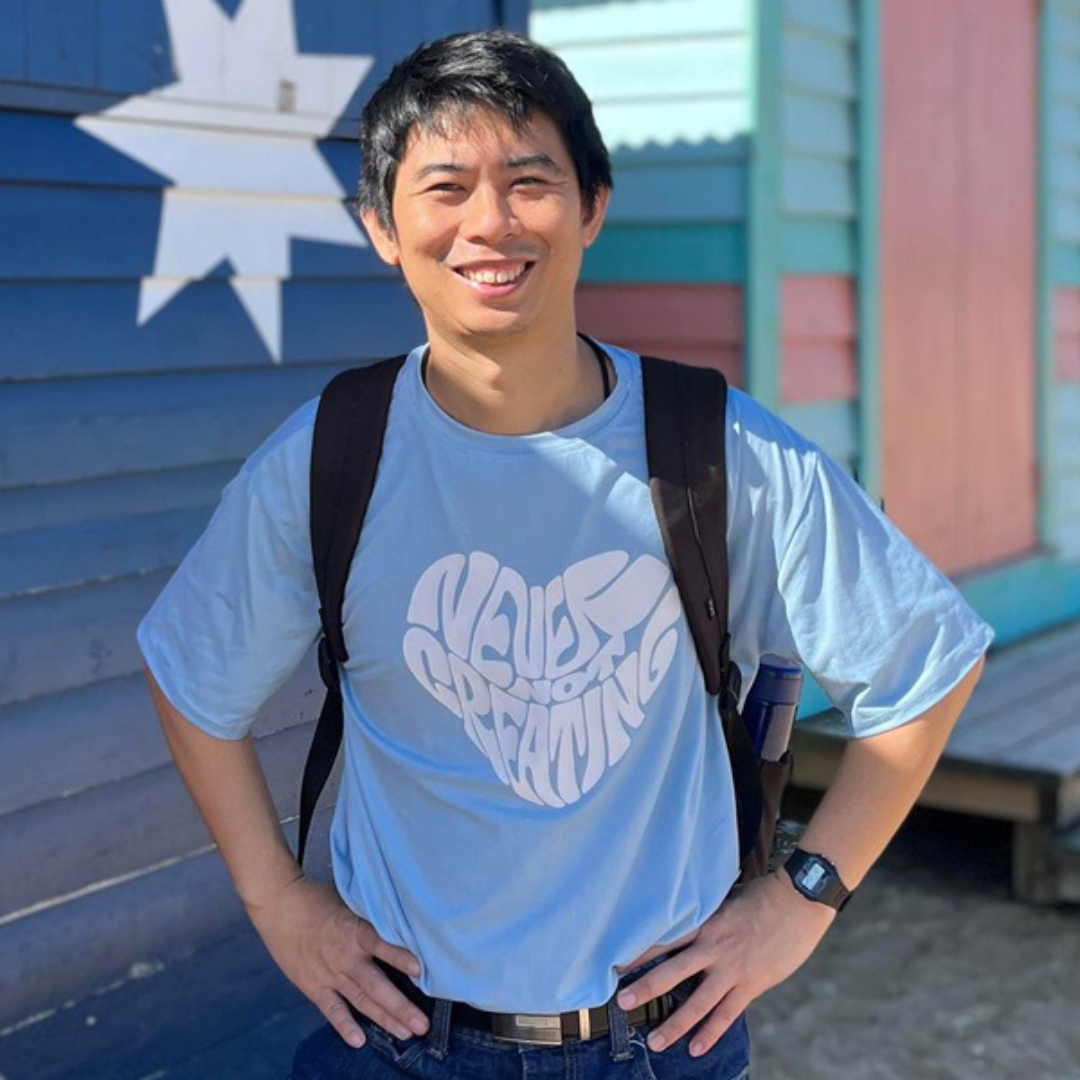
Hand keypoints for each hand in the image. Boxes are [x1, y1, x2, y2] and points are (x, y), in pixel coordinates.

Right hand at [246, 874, 429, 1048]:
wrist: (280, 906)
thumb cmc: (320, 898)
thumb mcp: (350, 898)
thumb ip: (372, 914)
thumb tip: (404, 916)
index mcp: (354, 930)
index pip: (380, 944)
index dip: (399, 956)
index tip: (419, 970)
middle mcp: (344, 956)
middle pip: (376, 985)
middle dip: (401, 1007)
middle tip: (422, 1025)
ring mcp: (329, 974)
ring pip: (361, 1001)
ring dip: (384, 1019)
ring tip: (406, 1034)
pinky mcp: (313, 986)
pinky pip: (332, 1009)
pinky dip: (344, 1025)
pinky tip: (359, 1041)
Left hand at [615, 871, 835, 1056]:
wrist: (798, 901)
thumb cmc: (764, 895)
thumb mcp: (728, 900)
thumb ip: (710, 916)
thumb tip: (692, 921)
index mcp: (706, 924)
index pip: (666, 941)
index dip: (641, 954)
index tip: (618, 964)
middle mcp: (713, 948)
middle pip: (672, 972)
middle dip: (645, 988)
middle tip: (622, 1002)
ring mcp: (732, 969)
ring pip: (697, 1002)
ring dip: (675, 1024)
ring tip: (655, 1041)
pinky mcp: (752, 985)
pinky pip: (726, 1014)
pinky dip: (710, 1033)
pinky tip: (696, 1048)